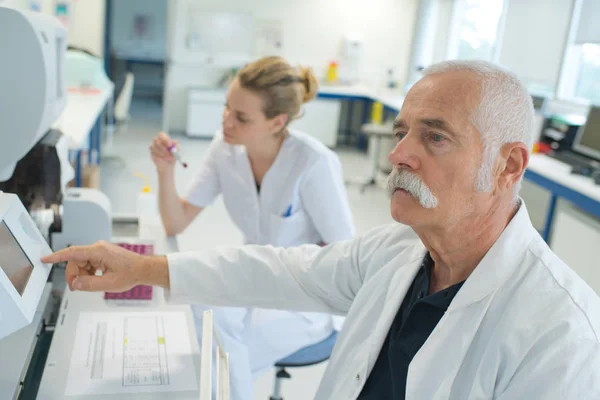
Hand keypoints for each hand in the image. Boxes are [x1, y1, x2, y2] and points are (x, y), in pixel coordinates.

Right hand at [41, 241, 168, 291]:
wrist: (144, 269)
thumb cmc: (131, 274)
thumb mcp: (108, 284)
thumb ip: (89, 284)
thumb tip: (75, 283)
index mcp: (98, 252)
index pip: (72, 253)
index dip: (57, 257)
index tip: (45, 259)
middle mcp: (98, 248)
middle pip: (76, 261)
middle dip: (74, 274)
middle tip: (77, 287)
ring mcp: (101, 250)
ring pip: (81, 263)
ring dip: (82, 274)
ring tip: (91, 284)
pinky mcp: (103, 254)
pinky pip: (88, 263)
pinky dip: (88, 272)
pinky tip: (96, 278)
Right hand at [150, 132, 176, 172]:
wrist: (168, 165)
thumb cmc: (172, 156)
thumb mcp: (176, 152)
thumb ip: (176, 146)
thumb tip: (175, 142)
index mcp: (164, 139)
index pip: (161, 134)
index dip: (164, 139)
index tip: (169, 145)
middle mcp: (158, 141)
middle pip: (155, 139)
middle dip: (162, 146)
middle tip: (168, 152)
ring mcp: (154, 146)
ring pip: (154, 146)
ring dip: (162, 152)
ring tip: (168, 157)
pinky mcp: (151, 152)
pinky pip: (153, 152)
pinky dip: (159, 155)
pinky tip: (163, 158)